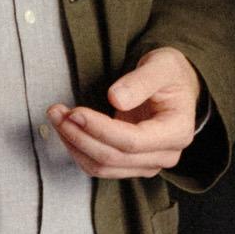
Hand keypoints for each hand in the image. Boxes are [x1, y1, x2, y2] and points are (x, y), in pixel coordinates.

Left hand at [50, 48, 201, 178]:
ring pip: (103, 167)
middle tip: (57, 112)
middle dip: (80, 136)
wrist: (175, 85)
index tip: (75, 113)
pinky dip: (79, 150)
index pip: (132, 141)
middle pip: (114, 158)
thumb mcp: (161, 66)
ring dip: (74, 145)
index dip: (100, 129)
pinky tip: (67, 129)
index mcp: (177, 131)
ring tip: (57, 118)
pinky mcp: (132, 165)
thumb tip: (116, 99)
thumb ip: (140, 81)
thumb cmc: (169, 74)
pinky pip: (100, 166)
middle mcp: (165, 155)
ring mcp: (148, 164)